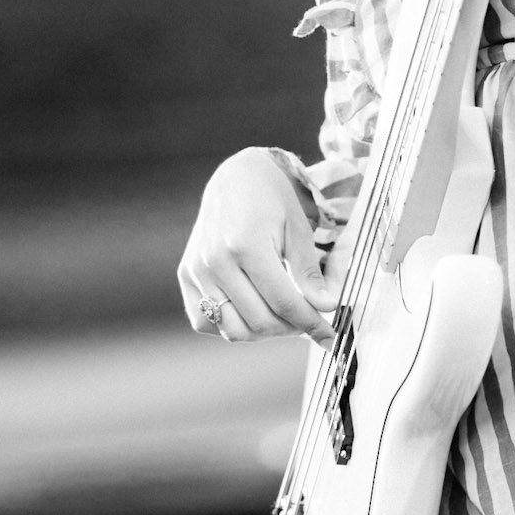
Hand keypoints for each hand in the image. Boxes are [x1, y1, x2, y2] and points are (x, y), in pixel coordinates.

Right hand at [178, 148, 339, 346]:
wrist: (236, 177)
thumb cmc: (272, 200)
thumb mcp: (298, 229)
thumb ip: (308, 272)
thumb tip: (325, 309)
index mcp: (246, 245)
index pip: (283, 303)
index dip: (311, 324)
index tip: (329, 336)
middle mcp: (215, 261)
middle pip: (259, 322)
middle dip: (291, 329)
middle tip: (308, 321)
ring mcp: (196, 270)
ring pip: (232, 330)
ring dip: (262, 333)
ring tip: (282, 318)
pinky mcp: (185, 276)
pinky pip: (204, 321)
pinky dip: (230, 326)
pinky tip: (251, 311)